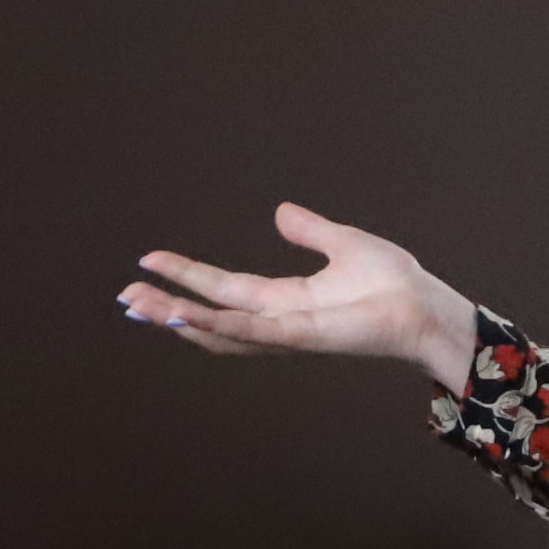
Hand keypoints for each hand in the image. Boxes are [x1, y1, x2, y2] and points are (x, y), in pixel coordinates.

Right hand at [122, 203, 478, 395]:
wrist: (424, 307)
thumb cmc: (393, 284)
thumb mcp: (342, 244)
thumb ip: (309, 231)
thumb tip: (279, 211)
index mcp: (284, 300)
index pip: (222, 288)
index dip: (186, 275)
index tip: (149, 259)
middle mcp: (277, 320)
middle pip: (208, 315)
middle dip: (165, 307)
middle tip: (124, 296)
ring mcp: (286, 333)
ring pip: (219, 330)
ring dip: (177, 319)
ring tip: (139, 306)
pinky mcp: (301, 337)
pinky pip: (249, 334)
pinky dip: (214, 327)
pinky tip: (183, 316)